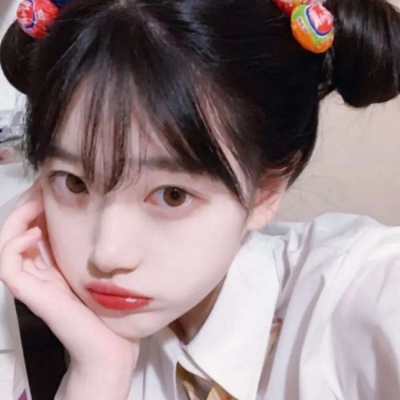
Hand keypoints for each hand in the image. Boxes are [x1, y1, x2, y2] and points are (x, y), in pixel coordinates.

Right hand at [0, 182, 138, 397]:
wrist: (111, 343)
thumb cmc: (110, 304)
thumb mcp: (99, 263)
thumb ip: (91, 245)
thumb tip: (94, 211)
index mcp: (51, 262)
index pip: (32, 224)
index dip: (36, 202)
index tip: (51, 184)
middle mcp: (38, 269)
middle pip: (16, 228)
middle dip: (26, 202)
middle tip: (41, 186)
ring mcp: (31, 281)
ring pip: (7, 240)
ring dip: (18, 215)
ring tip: (37, 200)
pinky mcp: (29, 294)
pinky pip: (6, 265)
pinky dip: (14, 243)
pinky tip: (36, 231)